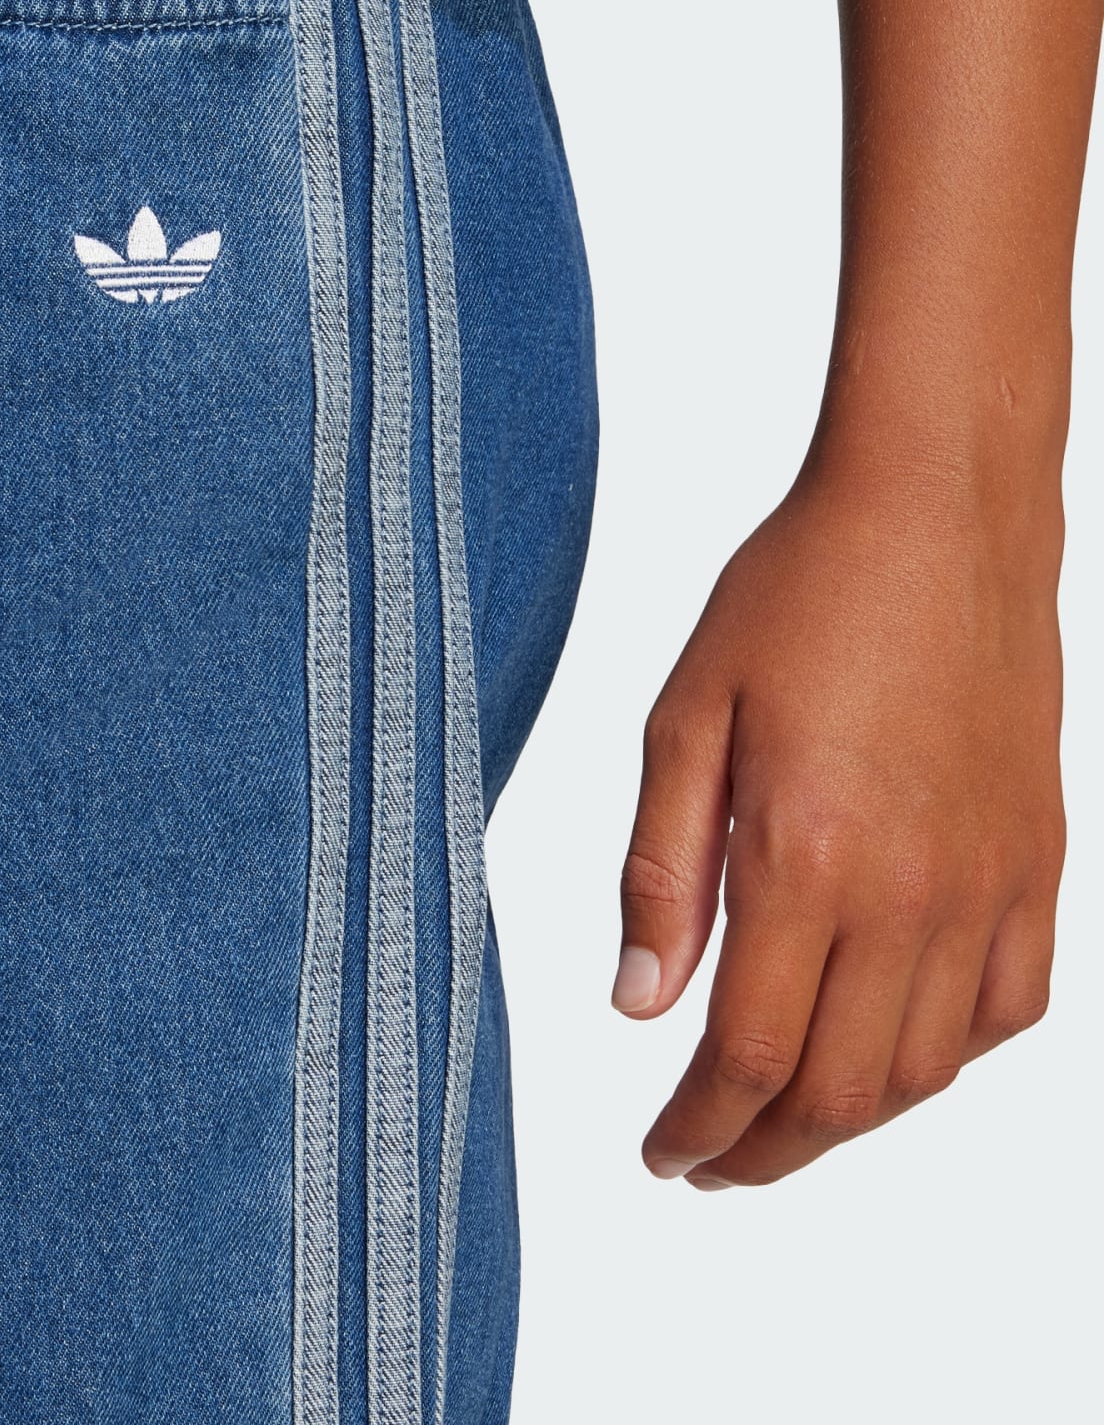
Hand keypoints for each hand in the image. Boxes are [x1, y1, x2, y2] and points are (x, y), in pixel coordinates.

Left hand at [613, 443, 1064, 1186]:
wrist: (933, 515)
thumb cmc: (793, 598)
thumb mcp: (683, 717)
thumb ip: (661, 870)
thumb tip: (637, 1006)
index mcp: (806, 857)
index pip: (749, 1056)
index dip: (699, 1128)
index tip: (661, 1156)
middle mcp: (911, 892)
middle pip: (839, 1092)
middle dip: (762, 1151)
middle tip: (705, 1161)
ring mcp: (989, 885)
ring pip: (926, 1071)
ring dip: (847, 1121)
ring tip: (778, 1123)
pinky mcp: (1038, 864)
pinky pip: (1008, 1010)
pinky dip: (944, 1060)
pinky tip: (890, 1052)